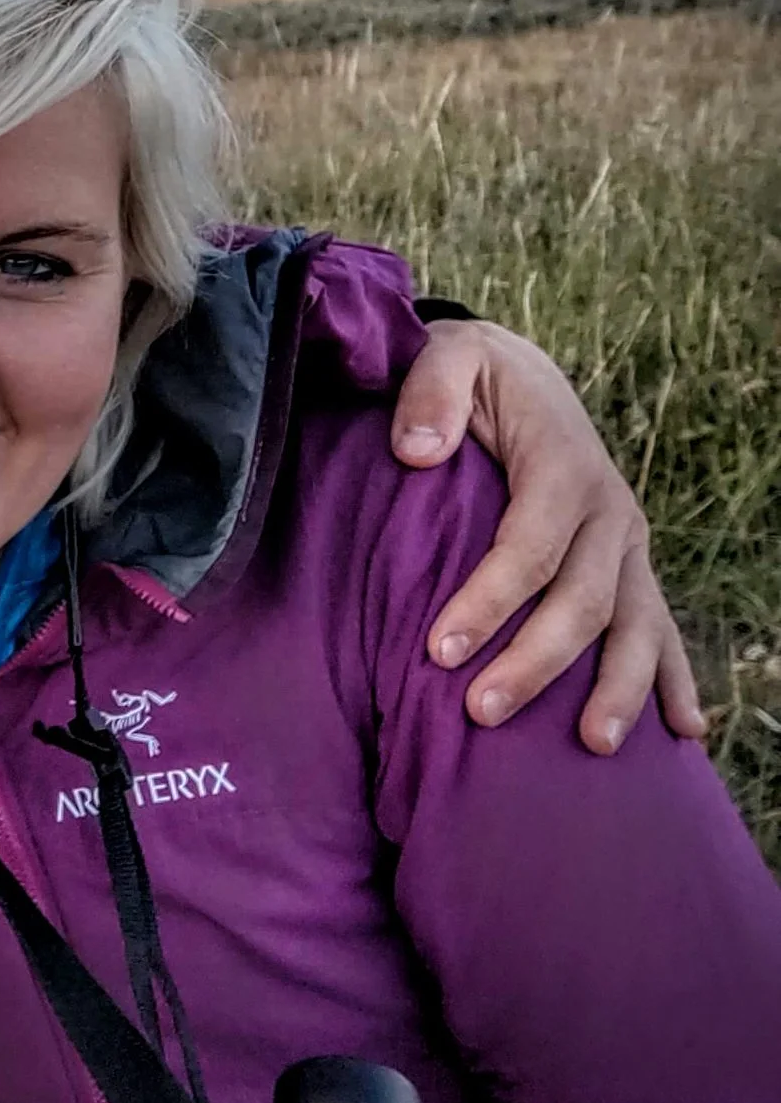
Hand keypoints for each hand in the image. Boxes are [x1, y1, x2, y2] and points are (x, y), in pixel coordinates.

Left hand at [391, 318, 707, 753]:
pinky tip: (685, 733)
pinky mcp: (630, 566)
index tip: (438, 649)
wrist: (521, 373)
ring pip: (635, 626)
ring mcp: (628, 545)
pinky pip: (662, 628)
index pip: (530, 546)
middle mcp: (610, 512)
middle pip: (582, 600)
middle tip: (479, 712)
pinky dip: (675, 680)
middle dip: (535, 661)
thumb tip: (417, 451)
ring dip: (617, 688)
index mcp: (564, 467)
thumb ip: (430, 394)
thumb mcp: (449, 356)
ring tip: (591, 745)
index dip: (489, 600)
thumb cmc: (472, 373)